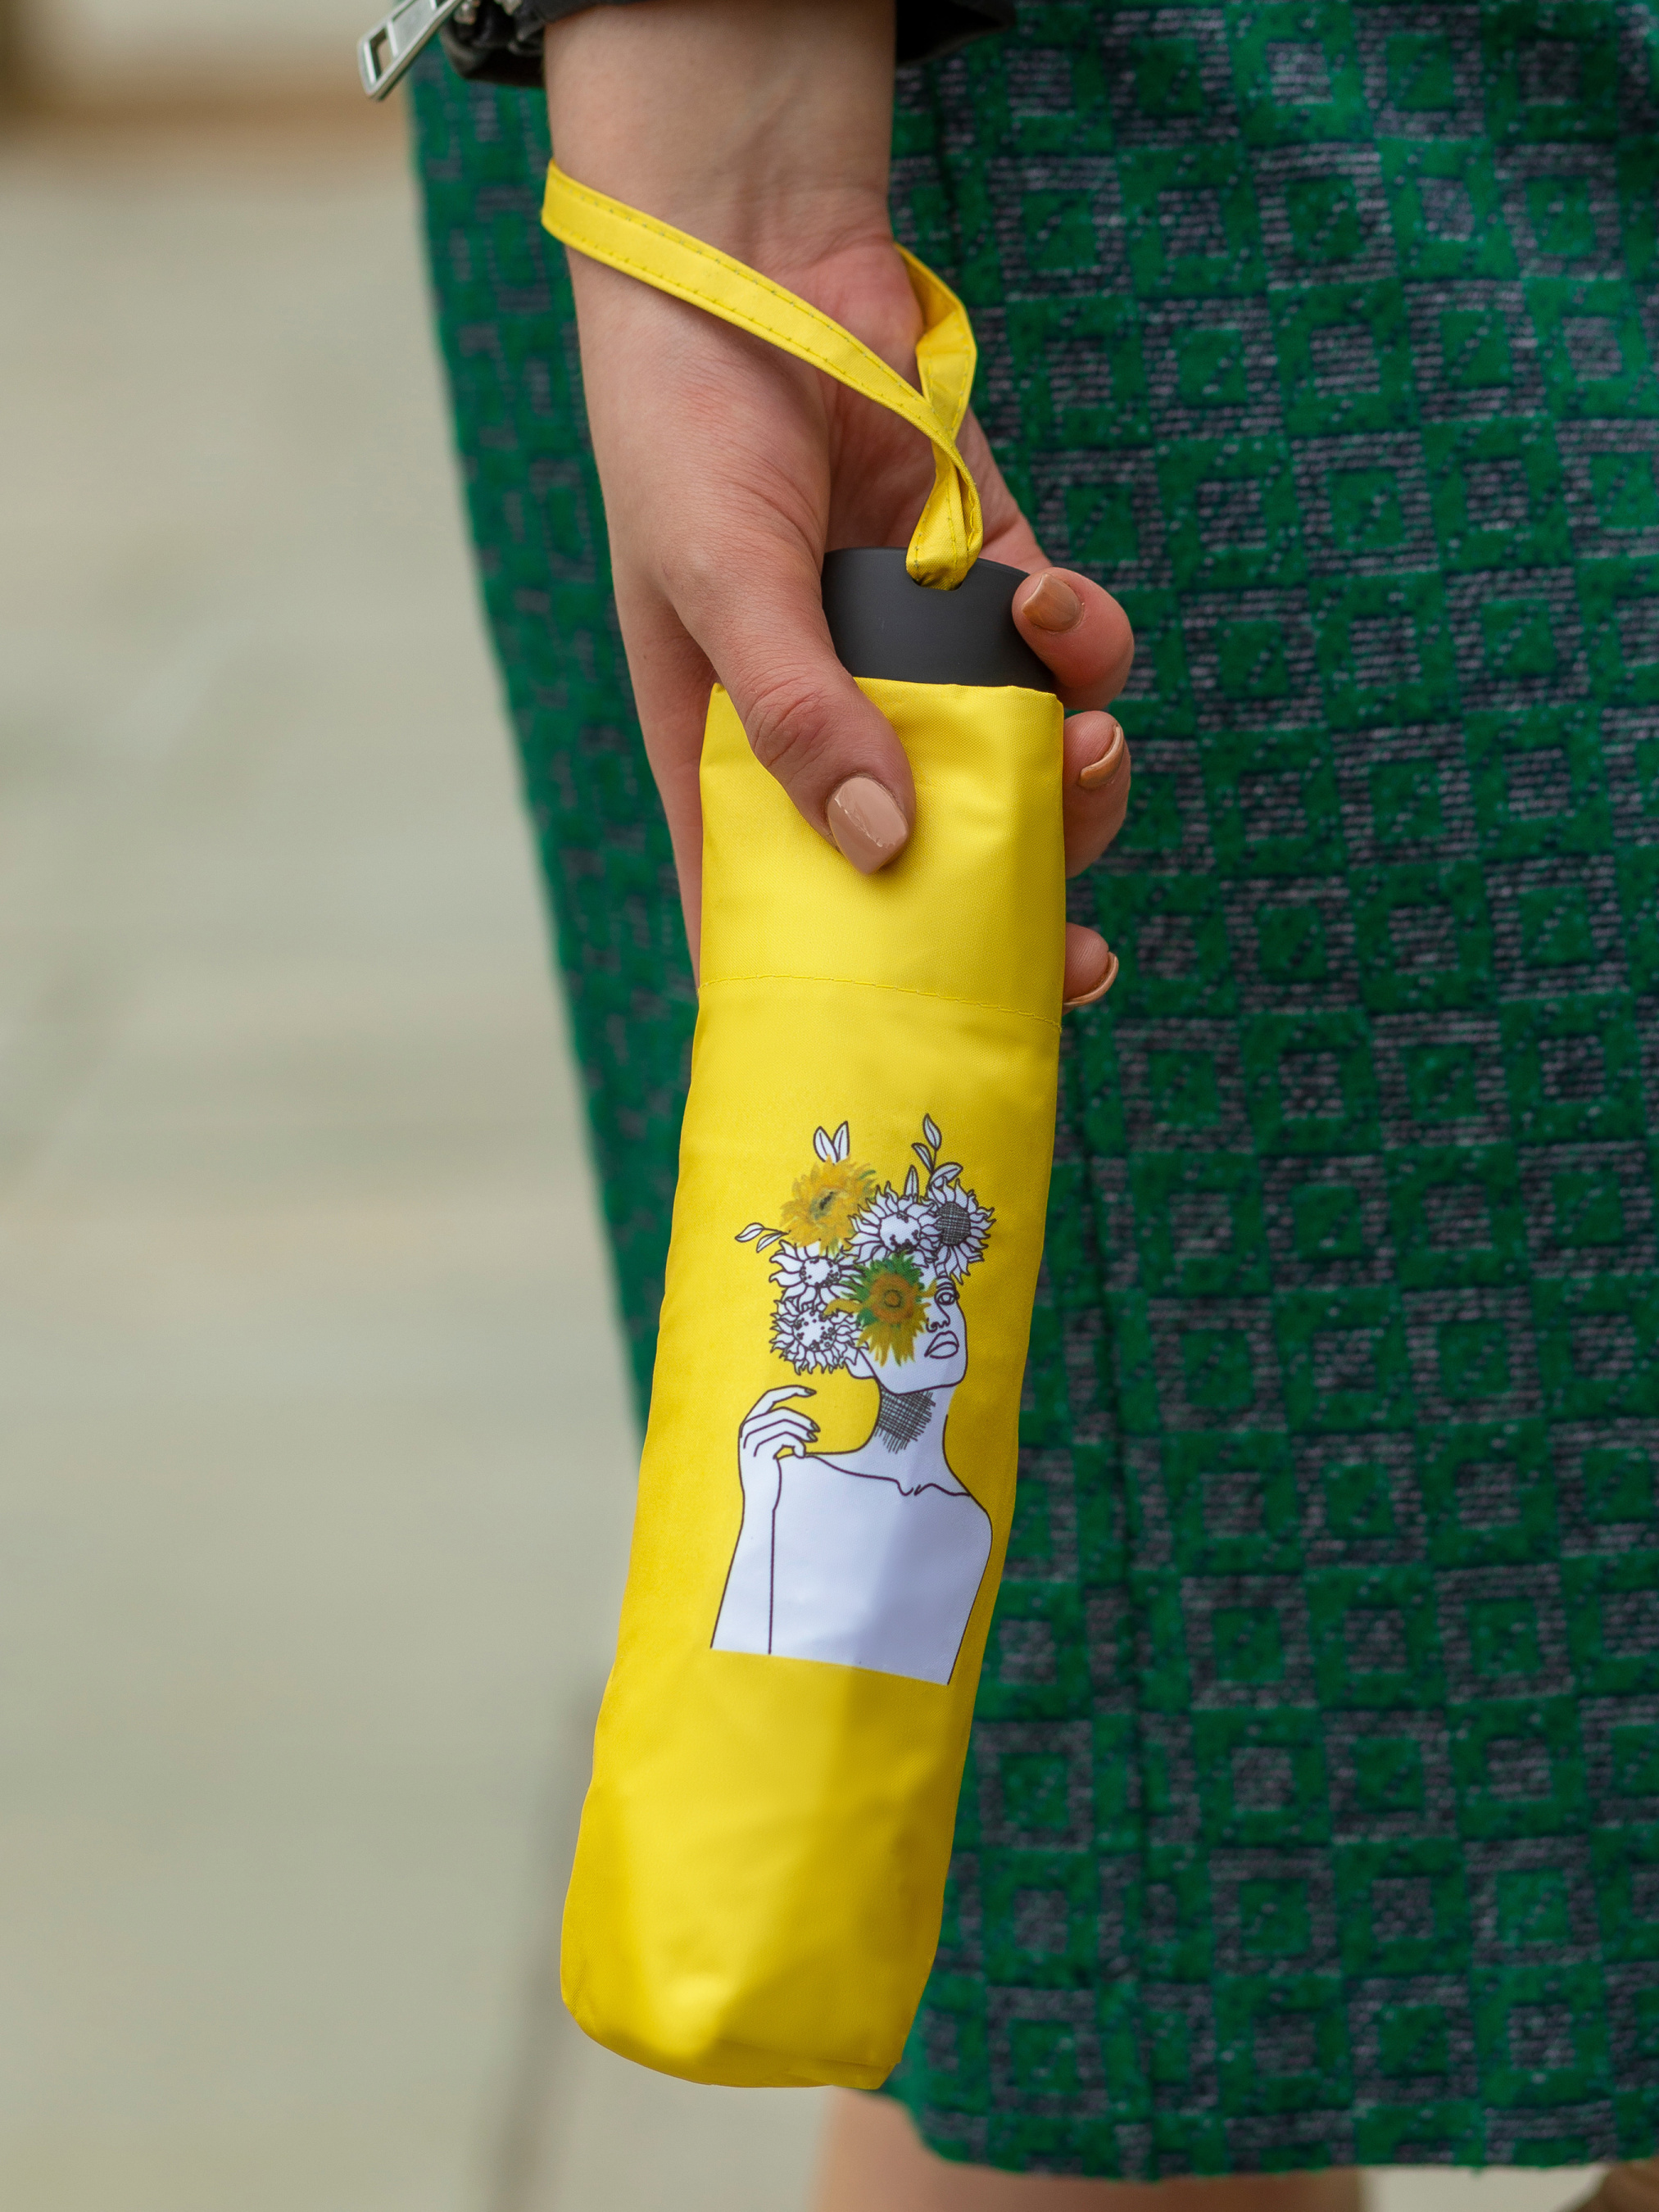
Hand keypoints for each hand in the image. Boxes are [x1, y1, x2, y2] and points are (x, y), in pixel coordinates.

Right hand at [544, 0, 1133, 1006]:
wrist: (757, 251)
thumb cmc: (688, 426)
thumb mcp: (715, 581)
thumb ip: (795, 712)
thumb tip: (886, 844)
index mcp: (732, 757)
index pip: (777, 909)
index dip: (840, 992)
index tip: (910, 1062)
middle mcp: (834, 725)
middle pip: (932, 865)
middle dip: (1012, 923)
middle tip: (1077, 966)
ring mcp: (921, 659)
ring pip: (1024, 773)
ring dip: (1078, 785)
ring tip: (1094, 749)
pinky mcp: (989, 581)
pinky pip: (1063, 651)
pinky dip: (1083, 641)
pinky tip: (1059, 601)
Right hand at [737, 1386, 818, 1506]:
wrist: (758, 1500)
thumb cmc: (767, 1474)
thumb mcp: (768, 1448)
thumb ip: (775, 1431)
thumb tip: (799, 1419)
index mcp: (748, 1424)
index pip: (769, 1397)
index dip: (791, 1391)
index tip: (811, 1392)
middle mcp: (747, 1429)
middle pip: (782, 1412)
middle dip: (802, 1420)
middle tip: (816, 1432)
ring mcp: (752, 1441)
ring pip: (785, 1424)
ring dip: (803, 1432)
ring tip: (811, 1442)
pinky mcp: (761, 1453)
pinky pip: (786, 1438)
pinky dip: (798, 1444)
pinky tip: (801, 1454)